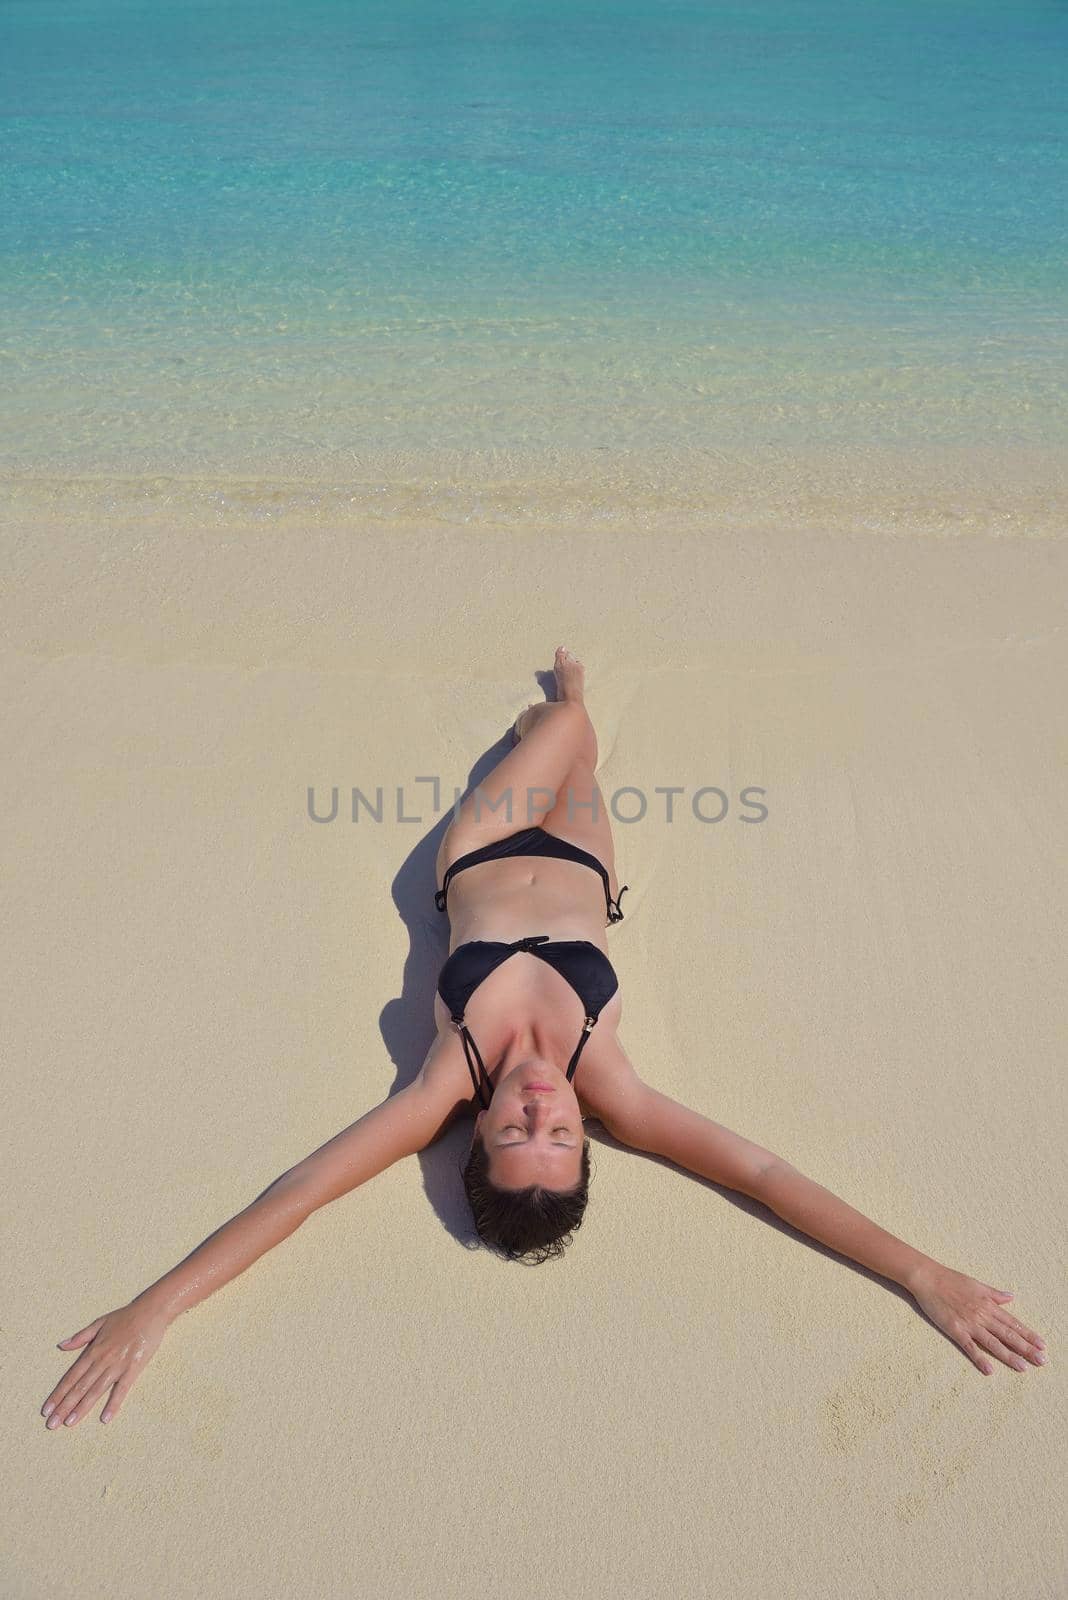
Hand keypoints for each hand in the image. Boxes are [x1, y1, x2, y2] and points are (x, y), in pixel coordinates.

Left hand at [40, 1301, 170, 1428]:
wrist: (150, 1313)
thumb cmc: (125, 1317)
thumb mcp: (99, 1323)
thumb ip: (80, 1337)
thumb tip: (61, 1346)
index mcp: (93, 1350)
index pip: (71, 1377)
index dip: (58, 1394)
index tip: (46, 1409)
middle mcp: (102, 1360)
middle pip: (80, 1387)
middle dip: (64, 1406)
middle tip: (52, 1424)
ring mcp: (117, 1366)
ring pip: (96, 1391)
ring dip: (82, 1408)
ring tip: (70, 1423)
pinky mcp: (133, 1369)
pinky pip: (122, 1389)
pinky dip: (113, 1404)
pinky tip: (105, 1418)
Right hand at [908, 1262, 1046, 1374]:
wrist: (928, 1278)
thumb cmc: (951, 1279)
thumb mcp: (977, 1284)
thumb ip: (994, 1294)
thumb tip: (1011, 1297)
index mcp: (989, 1304)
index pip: (1013, 1322)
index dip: (1028, 1334)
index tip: (1042, 1345)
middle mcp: (983, 1315)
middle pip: (1008, 1334)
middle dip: (1026, 1348)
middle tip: (1041, 1361)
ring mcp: (970, 1324)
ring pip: (993, 1343)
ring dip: (1009, 1356)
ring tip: (1023, 1367)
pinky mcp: (955, 1330)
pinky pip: (970, 1347)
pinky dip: (980, 1358)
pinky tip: (990, 1370)